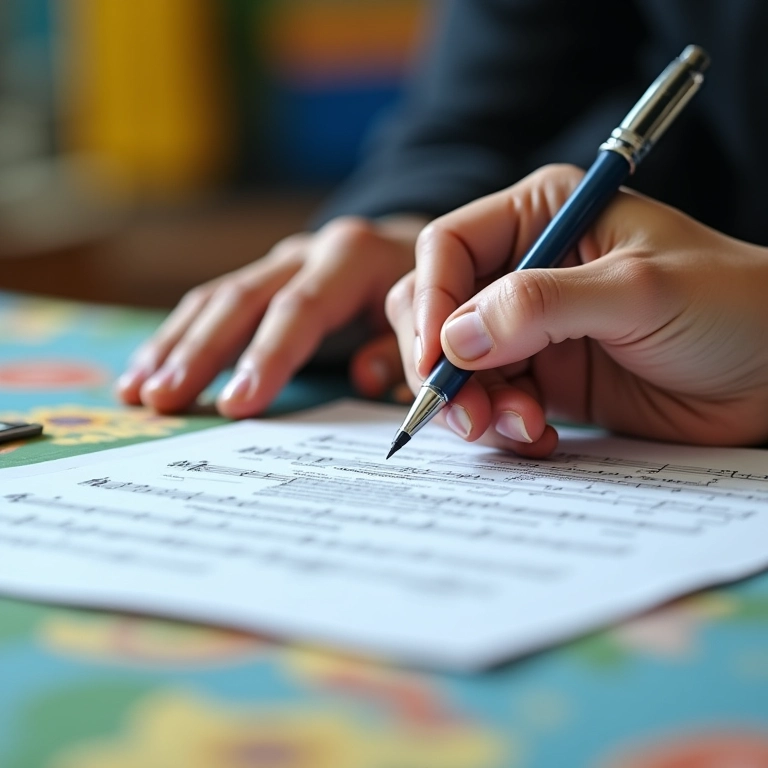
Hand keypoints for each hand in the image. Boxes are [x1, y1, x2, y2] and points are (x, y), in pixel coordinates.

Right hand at [117, 215, 425, 415]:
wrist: (413, 246)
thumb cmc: (424, 289)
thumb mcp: (429, 311)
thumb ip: (402, 344)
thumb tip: (364, 379)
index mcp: (351, 257)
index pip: (300, 309)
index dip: (267, 358)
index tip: (236, 407)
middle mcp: (306, 252)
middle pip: (241, 300)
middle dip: (199, 353)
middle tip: (162, 402)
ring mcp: (279, 262)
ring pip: (216, 299)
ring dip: (175, 346)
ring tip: (137, 392)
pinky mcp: (263, 278)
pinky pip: (213, 304)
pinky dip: (180, 337)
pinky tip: (148, 369)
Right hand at [386, 164, 767, 454]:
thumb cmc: (730, 305)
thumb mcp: (638, 292)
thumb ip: (540, 306)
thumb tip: (455, 338)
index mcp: (542, 216)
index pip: (449, 250)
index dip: (431, 303)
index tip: (435, 359)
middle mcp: (526, 268)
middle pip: (438, 310)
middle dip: (443, 365)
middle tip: (465, 411)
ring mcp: (530, 327)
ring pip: (459, 364)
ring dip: (473, 404)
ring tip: (519, 427)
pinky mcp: (543, 375)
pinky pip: (491, 401)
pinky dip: (502, 425)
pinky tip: (537, 436)